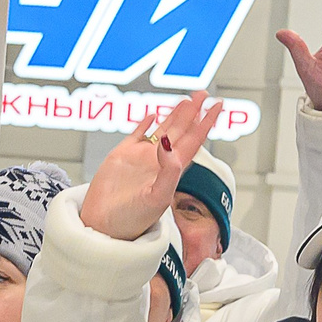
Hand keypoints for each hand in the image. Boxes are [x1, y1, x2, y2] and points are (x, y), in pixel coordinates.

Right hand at [79, 95, 222, 242]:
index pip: (194, 140)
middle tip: (204, 94)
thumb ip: (168, 171)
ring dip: (174, 115)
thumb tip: (169, 144)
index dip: (206, 123)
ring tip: (186, 99)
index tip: (217, 106)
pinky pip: (136, 135)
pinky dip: (144, 124)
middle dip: (194, 112)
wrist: (104, 227)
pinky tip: (151, 115)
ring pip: (162, 130)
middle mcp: (160, 162)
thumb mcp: (157, 198)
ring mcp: (141, 158)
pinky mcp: (121, 156)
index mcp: (173, 170)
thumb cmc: (132, 220)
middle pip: (182, 131)